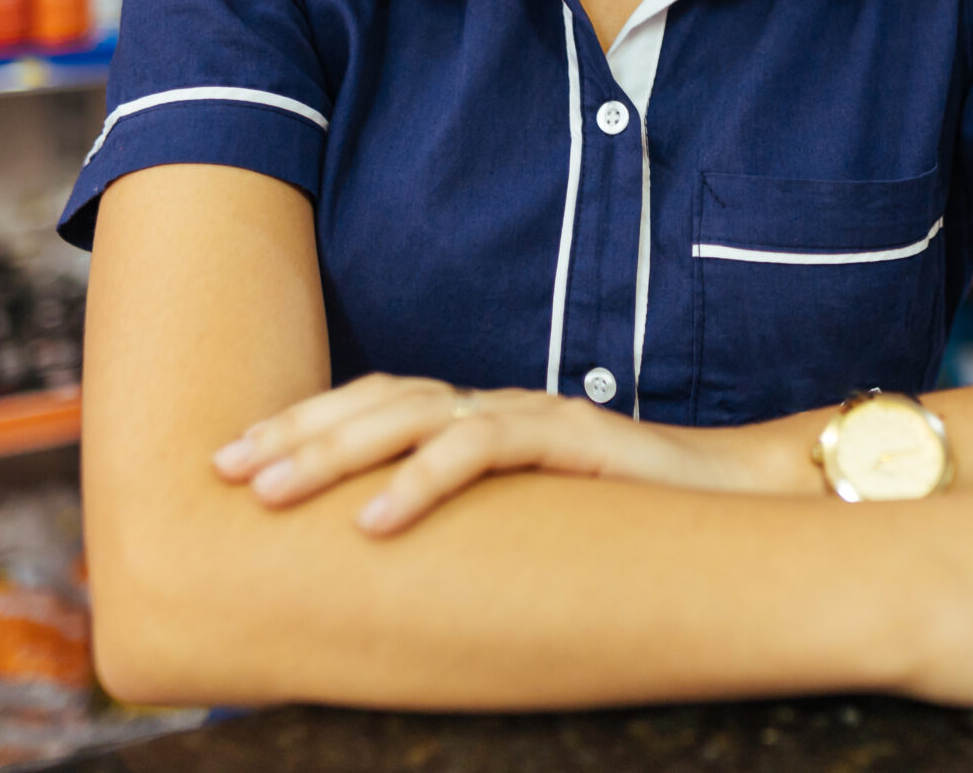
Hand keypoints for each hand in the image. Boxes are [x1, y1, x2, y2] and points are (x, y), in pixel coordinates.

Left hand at [211, 375, 811, 533]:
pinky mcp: (572, 438)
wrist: (748, 502)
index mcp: (483, 422)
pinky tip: (372, 522)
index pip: (375, 403)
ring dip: (332, 452)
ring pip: (413, 415)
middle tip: (223, 469)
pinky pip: (482, 449)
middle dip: (293, 432)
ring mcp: (533, 416)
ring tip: (269, 495)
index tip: (229, 459)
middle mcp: (498, 407)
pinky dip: (419, 481)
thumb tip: (386, 573)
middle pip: (377, 399)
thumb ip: (476, 528)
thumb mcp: (533, 526)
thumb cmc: (637, 524)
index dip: (302, 423)